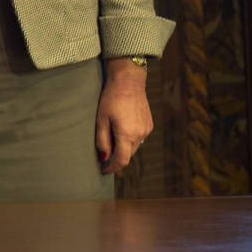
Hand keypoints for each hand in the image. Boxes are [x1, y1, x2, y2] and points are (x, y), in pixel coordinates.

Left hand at [95, 60, 152, 174]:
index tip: (104, 170)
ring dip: (124, 147)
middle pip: (128, 155)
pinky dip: (130, 138)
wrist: (129, 82)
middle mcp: (140, 134)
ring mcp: (147, 129)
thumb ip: (102, 140)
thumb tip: (104, 156)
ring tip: (111, 137)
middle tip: (104, 154)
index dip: (112, 168)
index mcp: (127, 135)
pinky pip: (139, 137)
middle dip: (116, 157)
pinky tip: (121, 128)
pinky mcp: (149, 124)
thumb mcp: (101, 120)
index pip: (122, 160)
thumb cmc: (111, 99)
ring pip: (134, 147)